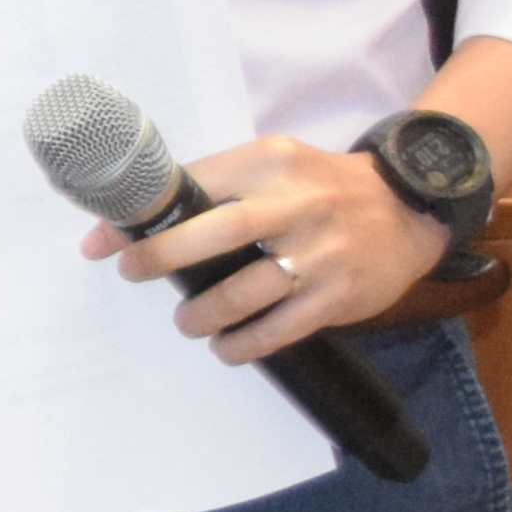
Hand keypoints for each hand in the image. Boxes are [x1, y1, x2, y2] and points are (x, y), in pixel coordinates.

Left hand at [93, 132, 441, 358]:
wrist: (410, 207)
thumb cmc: (319, 188)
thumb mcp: (272, 166)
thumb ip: (212, 188)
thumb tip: (128, 223)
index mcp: (270, 164)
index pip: (194, 186)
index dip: (142, 217)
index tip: (102, 243)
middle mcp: (297, 204)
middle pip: (217, 234)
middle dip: (164, 258)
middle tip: (133, 274)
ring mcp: (321, 252)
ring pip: (247, 291)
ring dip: (205, 313)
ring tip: (188, 322)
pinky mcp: (340, 294)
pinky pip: (282, 328)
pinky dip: (246, 343)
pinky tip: (227, 347)